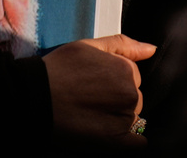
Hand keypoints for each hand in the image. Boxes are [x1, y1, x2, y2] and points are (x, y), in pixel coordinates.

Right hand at [43, 34, 154, 152]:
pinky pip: (135, 142)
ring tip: (91, 111)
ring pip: (130, 117)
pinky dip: (132, 140)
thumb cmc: (58, 68)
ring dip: (118, 115)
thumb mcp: (88, 45)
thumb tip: (151, 49)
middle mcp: (129, 95)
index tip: (94, 79)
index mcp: (126, 71)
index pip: (132, 75)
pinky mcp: (114, 141)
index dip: (113, 76)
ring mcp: (123, 120)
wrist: (35, 96)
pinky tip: (116, 134)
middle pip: (133, 97)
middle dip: (117, 96)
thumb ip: (122, 44)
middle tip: (90, 95)